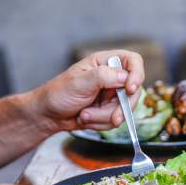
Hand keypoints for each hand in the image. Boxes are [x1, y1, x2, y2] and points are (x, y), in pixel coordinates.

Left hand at [28, 50, 144, 131]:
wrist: (48, 114)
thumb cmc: (58, 93)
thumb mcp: (79, 82)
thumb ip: (103, 77)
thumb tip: (125, 77)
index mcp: (104, 62)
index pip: (133, 61)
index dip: (137, 74)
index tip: (130, 89)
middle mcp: (112, 77)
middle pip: (134, 90)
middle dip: (120, 107)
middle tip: (113, 117)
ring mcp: (112, 95)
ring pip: (125, 109)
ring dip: (104, 117)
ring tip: (85, 114)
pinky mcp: (110, 110)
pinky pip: (117, 120)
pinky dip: (101, 123)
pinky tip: (87, 118)